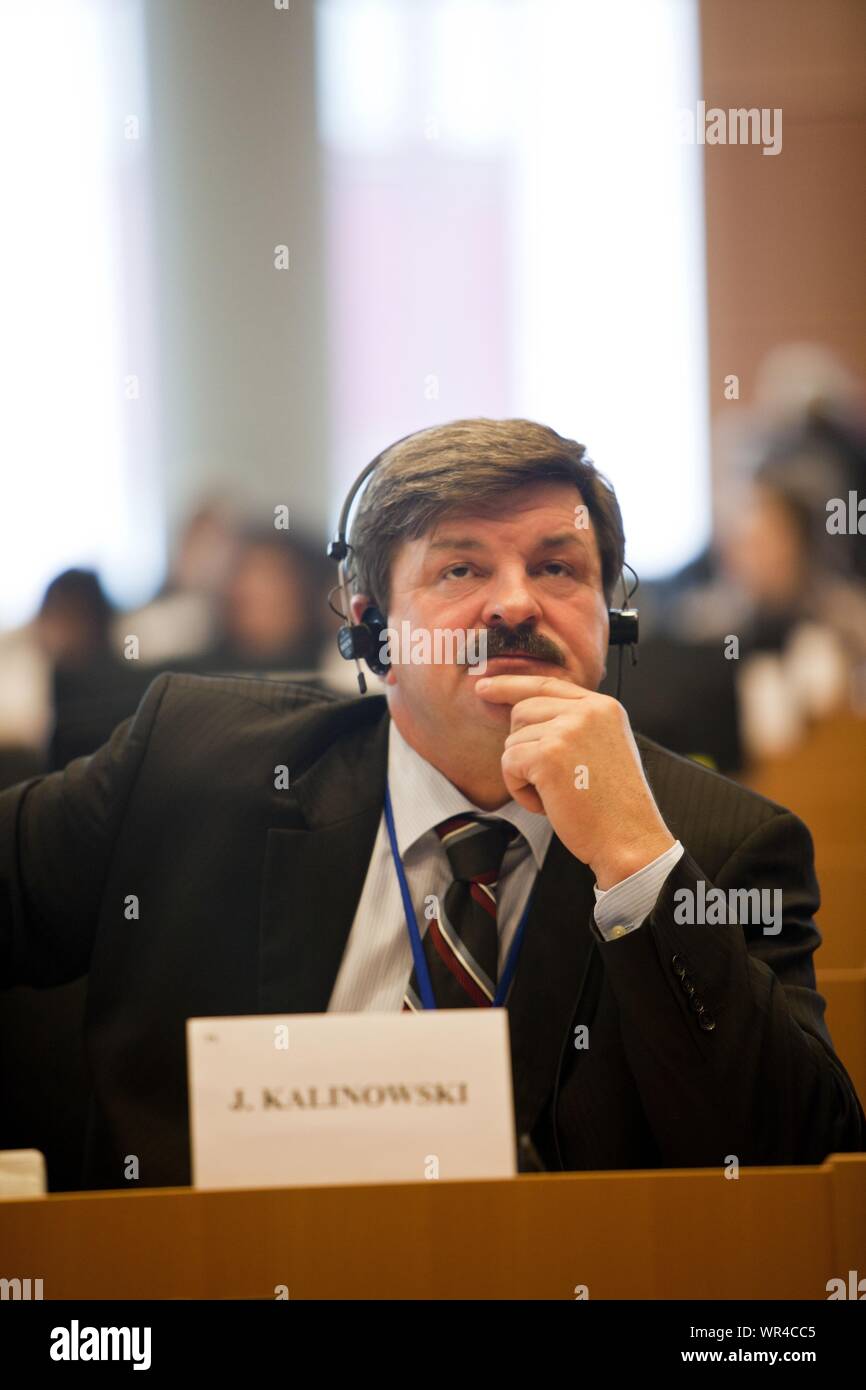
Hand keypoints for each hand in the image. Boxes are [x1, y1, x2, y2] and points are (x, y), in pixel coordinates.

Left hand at [474, 674, 674, 889]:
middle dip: (523, 746)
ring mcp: (567, 730)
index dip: (511, 685)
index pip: (547, 685)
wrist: (629, 838)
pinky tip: (548, 803)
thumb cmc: (614, 806)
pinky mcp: (548, 754)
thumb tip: (524, 716)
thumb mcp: (604, 748)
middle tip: (547, 780)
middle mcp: (587, 711)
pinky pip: (509, 764)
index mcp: (603, 707)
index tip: (485, 687)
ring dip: (524, 774)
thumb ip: (574, 726)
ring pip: (513, 740)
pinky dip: (520, 790)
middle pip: (523, 711)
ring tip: (557, 795)